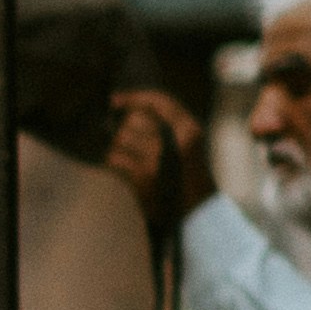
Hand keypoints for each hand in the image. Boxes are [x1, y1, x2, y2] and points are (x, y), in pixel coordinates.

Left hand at [100, 90, 202, 212]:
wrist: (196, 212)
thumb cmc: (185, 175)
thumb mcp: (186, 144)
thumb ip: (167, 124)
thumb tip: (127, 108)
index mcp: (189, 129)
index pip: (159, 102)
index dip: (134, 97)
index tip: (114, 100)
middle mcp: (176, 141)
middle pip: (134, 119)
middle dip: (125, 129)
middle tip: (132, 146)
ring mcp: (160, 160)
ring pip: (121, 138)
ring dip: (118, 148)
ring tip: (130, 160)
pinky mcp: (145, 179)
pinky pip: (115, 159)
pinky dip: (113, 163)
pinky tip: (124, 171)